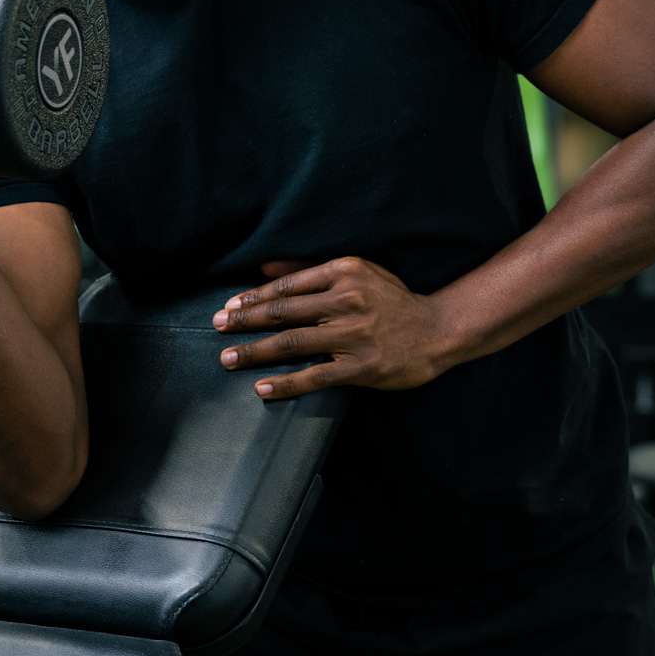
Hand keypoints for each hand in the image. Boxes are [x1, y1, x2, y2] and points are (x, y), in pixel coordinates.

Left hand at [212, 257, 458, 399]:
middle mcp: (346, 300)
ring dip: (255, 351)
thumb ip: (309, 269)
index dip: (254, 297)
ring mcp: (353, 335)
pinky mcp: (361, 367)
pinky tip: (262, 387)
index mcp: (343, 273)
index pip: (288, 286)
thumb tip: (263, 268)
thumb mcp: (358, 272)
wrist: (437, 330)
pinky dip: (285, 382)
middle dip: (244, 320)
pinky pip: (315, 375)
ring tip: (228, 358)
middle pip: (283, 312)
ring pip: (292, 343)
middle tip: (217, 326)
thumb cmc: (393, 300)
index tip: (230, 305)